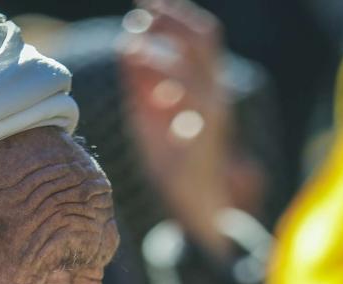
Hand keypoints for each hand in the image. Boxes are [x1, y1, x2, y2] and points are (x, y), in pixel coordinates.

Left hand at [119, 0, 234, 256]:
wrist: (196, 204)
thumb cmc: (172, 162)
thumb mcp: (149, 116)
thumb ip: (140, 84)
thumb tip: (127, 46)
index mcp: (206, 87)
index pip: (200, 38)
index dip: (175, 15)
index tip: (144, 6)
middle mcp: (215, 91)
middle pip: (206, 36)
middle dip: (174, 14)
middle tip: (144, 3)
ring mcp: (215, 106)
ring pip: (195, 55)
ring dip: (165, 35)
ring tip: (134, 29)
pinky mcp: (208, 123)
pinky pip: (187, 85)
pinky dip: (159, 67)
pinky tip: (134, 57)